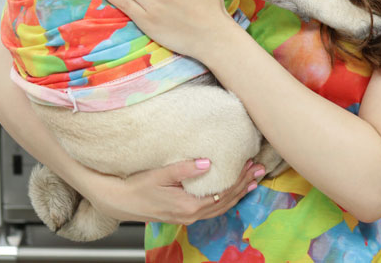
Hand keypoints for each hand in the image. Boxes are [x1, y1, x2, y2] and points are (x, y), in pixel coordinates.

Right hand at [88, 158, 265, 224]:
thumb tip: (206, 163)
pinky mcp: (185, 216)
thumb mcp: (160, 174)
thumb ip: (184, 169)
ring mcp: (189, 218)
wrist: (121, 202)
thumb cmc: (138, 185)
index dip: (238, 178)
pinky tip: (233, 192)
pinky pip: (212, 209)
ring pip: (221, 207)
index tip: (249, 164)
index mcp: (188, 205)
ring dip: (238, 193)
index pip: (223, 192)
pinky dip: (226, 199)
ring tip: (253, 180)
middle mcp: (192, 215)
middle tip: (259, 169)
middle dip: (244, 185)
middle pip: (226, 200)